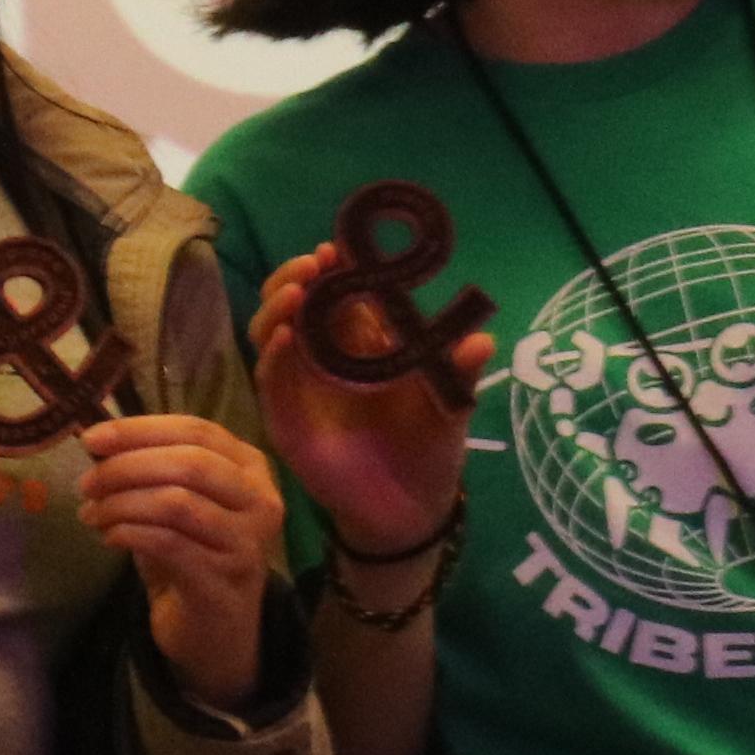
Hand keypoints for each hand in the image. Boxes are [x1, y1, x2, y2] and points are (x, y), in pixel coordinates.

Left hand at [83, 411, 286, 705]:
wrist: (213, 629)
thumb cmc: (191, 554)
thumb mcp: (176, 500)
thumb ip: (151, 467)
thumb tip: (97, 441)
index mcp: (250, 468)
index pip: (196, 430)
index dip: (139, 430)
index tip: (91, 439)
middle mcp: (260, 500)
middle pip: (189, 463)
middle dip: (126, 467)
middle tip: (87, 485)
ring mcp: (247, 543)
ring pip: (177, 502)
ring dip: (123, 503)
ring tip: (93, 514)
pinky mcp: (224, 580)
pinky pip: (169, 544)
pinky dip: (130, 534)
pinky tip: (110, 538)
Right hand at [249, 240, 487, 556]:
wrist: (409, 512)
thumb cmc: (429, 451)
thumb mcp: (450, 407)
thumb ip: (459, 373)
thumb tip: (484, 339)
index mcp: (364, 342)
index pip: (341, 291)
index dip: (337, 265)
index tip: (342, 243)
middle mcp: (325, 356)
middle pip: (296, 300)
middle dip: (299, 275)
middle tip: (317, 261)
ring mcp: (300, 385)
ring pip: (272, 330)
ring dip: (278, 305)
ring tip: (297, 291)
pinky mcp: (285, 417)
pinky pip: (270, 378)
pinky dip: (273, 353)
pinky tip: (287, 335)